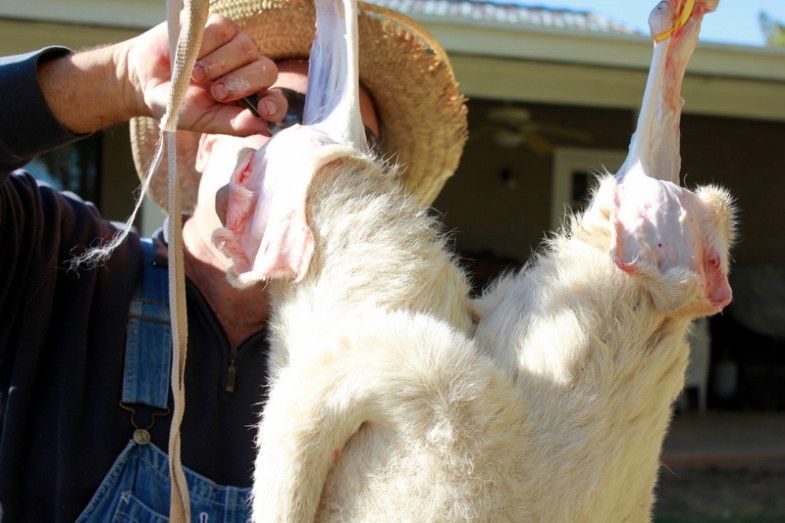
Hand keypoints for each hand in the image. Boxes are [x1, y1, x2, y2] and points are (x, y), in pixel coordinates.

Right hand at [122, 13, 286, 135]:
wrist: (146, 79)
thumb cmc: (178, 104)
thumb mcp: (203, 120)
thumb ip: (233, 124)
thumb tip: (265, 127)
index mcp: (251, 99)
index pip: (276, 101)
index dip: (275, 105)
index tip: (264, 109)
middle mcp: (249, 71)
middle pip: (266, 70)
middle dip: (241, 83)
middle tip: (216, 92)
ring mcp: (237, 46)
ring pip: (246, 48)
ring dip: (219, 64)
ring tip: (195, 75)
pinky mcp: (220, 25)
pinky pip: (223, 30)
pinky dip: (206, 43)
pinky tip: (190, 53)